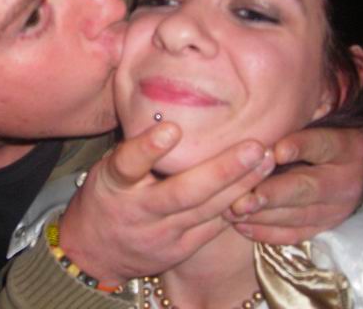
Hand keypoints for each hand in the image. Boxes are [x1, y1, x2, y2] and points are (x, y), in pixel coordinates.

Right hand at [58, 122, 274, 283]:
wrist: (96, 253)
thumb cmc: (107, 197)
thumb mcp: (108, 170)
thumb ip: (135, 150)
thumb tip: (171, 110)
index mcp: (114, 184)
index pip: (128, 164)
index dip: (148, 148)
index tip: (172, 129)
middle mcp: (138, 211)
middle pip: (182, 193)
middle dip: (221, 170)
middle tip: (254, 147)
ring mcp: (161, 234)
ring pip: (206, 210)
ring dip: (240, 185)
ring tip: (266, 160)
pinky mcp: (180, 249)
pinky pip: (213, 227)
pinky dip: (236, 206)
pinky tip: (258, 187)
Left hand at [227, 126, 362, 243]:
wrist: (350, 168)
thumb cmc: (320, 133)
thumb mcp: (318, 119)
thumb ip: (295, 118)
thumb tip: (259, 111)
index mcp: (346, 147)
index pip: (322, 145)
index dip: (299, 147)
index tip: (273, 151)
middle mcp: (343, 181)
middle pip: (306, 188)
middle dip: (272, 194)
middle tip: (243, 199)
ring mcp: (334, 209)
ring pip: (297, 215)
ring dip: (262, 215)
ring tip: (233, 211)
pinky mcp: (322, 227)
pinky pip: (294, 234)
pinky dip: (266, 232)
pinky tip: (241, 225)